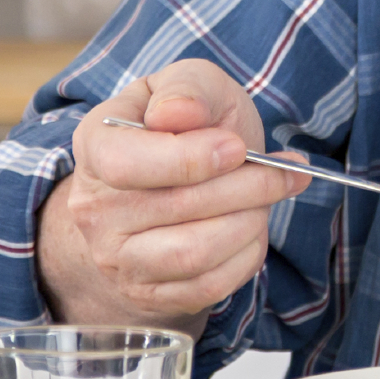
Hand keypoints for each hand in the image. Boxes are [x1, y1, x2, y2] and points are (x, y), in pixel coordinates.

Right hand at [35, 59, 307, 330]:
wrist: (170, 184)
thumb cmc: (186, 127)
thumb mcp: (189, 85)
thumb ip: (186, 88)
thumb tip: (177, 113)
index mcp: (96, 145)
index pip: (125, 164)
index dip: (189, 158)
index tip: (237, 147)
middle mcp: (94, 208)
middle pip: (177, 207)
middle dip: (247, 186)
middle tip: (284, 170)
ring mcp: (117, 258)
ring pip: (194, 252)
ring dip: (250, 221)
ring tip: (269, 198)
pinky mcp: (149, 293)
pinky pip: (208, 286)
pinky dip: (246, 255)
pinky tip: (254, 227)